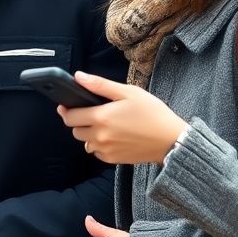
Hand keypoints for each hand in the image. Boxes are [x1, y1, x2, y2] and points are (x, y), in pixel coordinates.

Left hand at [58, 71, 188, 164]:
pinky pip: (96, 152)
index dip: (65, 110)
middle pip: (75, 130)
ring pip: (85, 142)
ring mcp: (106, 150)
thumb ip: (100, 85)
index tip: (65, 106)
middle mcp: (100, 136)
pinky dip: (99, 145)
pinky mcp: (113, 159)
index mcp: (102, 117)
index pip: (69, 116)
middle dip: (79, 121)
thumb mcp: (128, 92)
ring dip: (89, 134)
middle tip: (92, 113)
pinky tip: (113, 136)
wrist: (171, 139)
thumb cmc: (153, 113)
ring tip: (105, 125)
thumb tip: (78, 77)